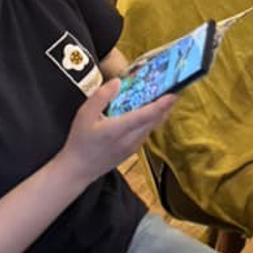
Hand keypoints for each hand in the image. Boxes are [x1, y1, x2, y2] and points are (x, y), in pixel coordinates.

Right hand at [57, 80, 175, 189]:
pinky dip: (152, 122)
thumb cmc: (80, 141)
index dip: (162, 104)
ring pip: (152, 128)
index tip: (173, 93)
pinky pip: (146, 133)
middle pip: (154, 121)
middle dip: (166, 106)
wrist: (78, 170)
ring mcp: (133, 147)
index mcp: (118, 129)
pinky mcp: (132, 151)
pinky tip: (150, 114)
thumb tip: (117, 82)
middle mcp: (130, 139)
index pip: (146, 115)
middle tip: (174, 90)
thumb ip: (100, 97)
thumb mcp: (84, 115)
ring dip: (161, 114)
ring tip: (166, 99)